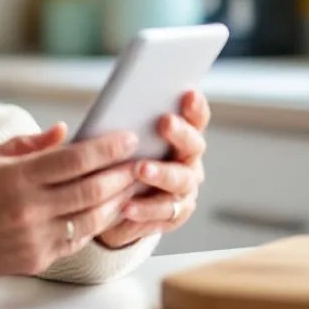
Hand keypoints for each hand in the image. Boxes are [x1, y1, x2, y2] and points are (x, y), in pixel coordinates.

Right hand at [0, 123, 139, 286]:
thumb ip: (28, 144)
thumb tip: (65, 131)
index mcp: (16, 177)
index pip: (73, 160)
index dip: (106, 148)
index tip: (127, 138)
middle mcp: (29, 208)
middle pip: (91, 189)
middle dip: (121, 173)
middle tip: (140, 161)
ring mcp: (36, 236)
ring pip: (92, 217)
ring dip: (119, 200)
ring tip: (134, 185)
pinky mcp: (40, 258)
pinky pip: (79, 238)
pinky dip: (99, 223)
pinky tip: (111, 210)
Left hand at [96, 89, 209, 248]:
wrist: (111, 202)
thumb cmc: (118, 158)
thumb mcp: (121, 137)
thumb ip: (127, 122)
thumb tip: (117, 102)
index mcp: (182, 136)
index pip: (197, 118)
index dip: (195, 106)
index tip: (188, 93)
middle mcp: (189, 161)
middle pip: (194, 146)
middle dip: (180, 133)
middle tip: (165, 122)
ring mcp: (185, 189)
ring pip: (181, 181)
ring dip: (162, 173)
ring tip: (140, 168)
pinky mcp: (173, 215)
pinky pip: (163, 213)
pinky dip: (145, 208)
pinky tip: (127, 205)